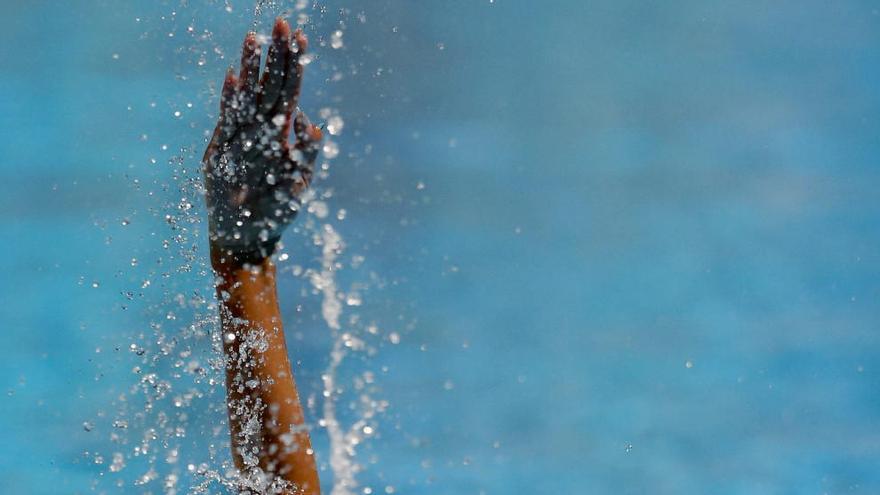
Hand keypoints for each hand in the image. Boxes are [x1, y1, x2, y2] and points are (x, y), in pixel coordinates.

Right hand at [203, 18, 322, 259]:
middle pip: (270, 85)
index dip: (294, 64)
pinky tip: (235, 77)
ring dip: (252, 67)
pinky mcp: (223, 152)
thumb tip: (314, 126)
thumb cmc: (275, 210)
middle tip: (281, 23)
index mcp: (277, 133)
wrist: (247, 236)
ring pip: (248, 96)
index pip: (288, 90)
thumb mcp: (299, 182)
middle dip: (276, 55)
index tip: (300, 35)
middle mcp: (259, 130)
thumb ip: (307, 155)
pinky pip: (229, 121)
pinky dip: (232, 100)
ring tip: (254, 38)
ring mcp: (240, 138)